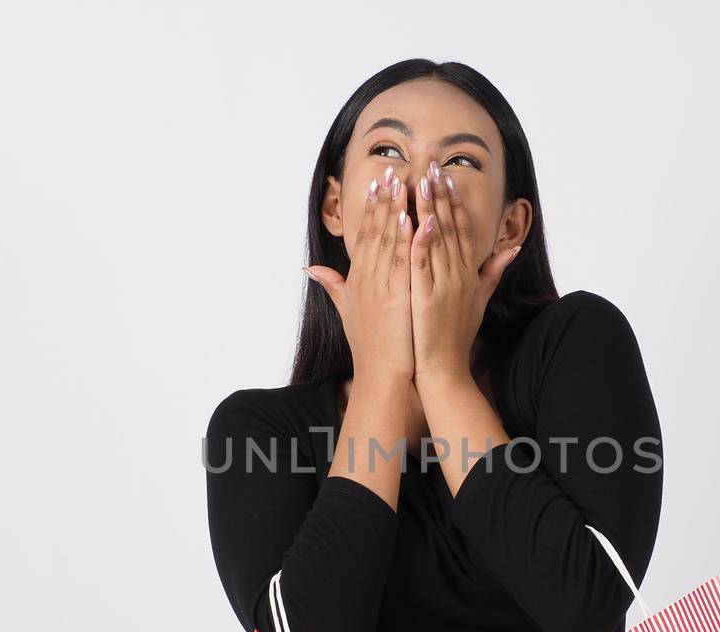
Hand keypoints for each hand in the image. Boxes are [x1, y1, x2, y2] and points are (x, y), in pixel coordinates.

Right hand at [303, 165, 415, 382]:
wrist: (381, 374)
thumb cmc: (369, 346)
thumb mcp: (347, 311)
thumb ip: (332, 285)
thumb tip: (309, 267)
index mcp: (356, 279)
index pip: (364, 236)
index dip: (370, 208)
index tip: (377, 183)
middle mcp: (366, 278)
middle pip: (374, 231)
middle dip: (382, 199)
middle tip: (390, 170)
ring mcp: (380, 286)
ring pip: (387, 240)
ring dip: (394, 209)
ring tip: (401, 182)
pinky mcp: (395, 296)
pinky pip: (400, 261)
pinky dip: (404, 238)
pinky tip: (410, 216)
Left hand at [408, 160, 522, 380]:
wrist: (444, 369)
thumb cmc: (457, 337)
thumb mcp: (479, 302)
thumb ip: (492, 273)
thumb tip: (511, 251)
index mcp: (469, 274)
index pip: (464, 230)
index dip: (456, 203)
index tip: (447, 178)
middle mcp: (459, 276)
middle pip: (451, 228)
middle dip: (442, 196)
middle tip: (433, 166)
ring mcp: (444, 285)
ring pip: (437, 240)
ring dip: (430, 208)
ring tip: (422, 181)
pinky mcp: (427, 297)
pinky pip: (423, 263)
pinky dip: (420, 240)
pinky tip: (417, 218)